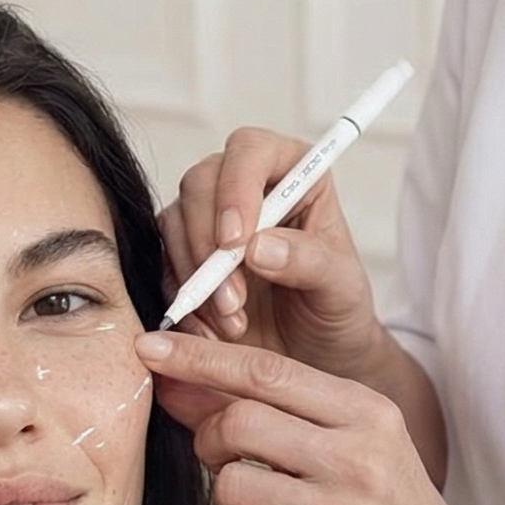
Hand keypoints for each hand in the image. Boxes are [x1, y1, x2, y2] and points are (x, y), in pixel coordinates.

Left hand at [135, 330, 483, 504]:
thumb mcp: (359, 445)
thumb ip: (281, 412)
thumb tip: (184, 382)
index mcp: (368, 413)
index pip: (266, 370)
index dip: (199, 357)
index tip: (150, 346)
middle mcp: (358, 458)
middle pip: (238, 422)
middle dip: (210, 438)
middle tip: (222, 457)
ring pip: (231, 484)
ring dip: (229, 499)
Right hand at [158, 127, 385, 380]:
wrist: (314, 354)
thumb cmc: (336, 308)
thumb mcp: (341, 287)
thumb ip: (309, 260)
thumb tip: (258, 246)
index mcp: (294, 174)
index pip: (252, 150)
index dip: (236, 187)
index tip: (235, 241)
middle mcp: (246, 187)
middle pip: (201, 182)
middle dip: (208, 243)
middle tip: (233, 298)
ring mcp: (210, 219)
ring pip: (175, 222)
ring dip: (196, 278)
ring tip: (233, 323)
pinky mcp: (185, 254)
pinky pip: (164, 265)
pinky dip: (183, 300)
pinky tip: (213, 331)